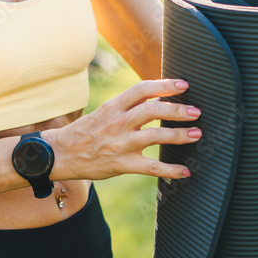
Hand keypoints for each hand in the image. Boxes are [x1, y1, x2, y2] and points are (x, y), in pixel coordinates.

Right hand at [44, 79, 201, 180]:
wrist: (61, 154)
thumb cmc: (86, 132)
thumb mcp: (105, 112)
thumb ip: (129, 105)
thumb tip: (158, 97)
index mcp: (113, 106)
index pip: (142, 89)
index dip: (164, 85)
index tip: (183, 85)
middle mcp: (118, 123)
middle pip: (153, 110)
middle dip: (177, 110)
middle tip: (195, 112)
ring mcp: (120, 144)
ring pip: (156, 136)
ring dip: (179, 135)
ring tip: (196, 134)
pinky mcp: (122, 164)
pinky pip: (151, 167)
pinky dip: (170, 170)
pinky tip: (184, 171)